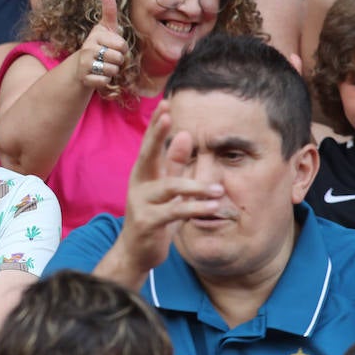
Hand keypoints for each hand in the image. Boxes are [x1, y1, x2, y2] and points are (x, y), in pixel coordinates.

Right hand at [78, 0, 128, 90]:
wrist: (80, 66)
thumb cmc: (98, 44)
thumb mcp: (105, 27)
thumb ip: (108, 9)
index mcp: (96, 34)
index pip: (122, 44)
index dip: (121, 48)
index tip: (112, 45)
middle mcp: (88, 47)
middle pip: (119, 57)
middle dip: (118, 60)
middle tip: (108, 57)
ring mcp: (85, 63)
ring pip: (113, 70)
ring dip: (112, 71)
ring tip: (103, 66)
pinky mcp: (85, 77)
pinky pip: (106, 81)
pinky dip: (105, 81)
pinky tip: (98, 75)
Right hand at [108, 104, 223, 281]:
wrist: (136, 251)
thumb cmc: (153, 215)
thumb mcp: (165, 187)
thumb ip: (174, 163)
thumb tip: (185, 134)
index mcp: (143, 172)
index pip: (149, 143)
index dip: (157, 124)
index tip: (165, 103)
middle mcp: (138, 183)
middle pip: (147, 154)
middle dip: (157, 134)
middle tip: (168, 116)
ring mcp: (141, 202)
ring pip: (169, 188)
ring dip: (195, 186)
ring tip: (218, 189)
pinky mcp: (148, 222)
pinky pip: (175, 212)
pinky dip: (195, 208)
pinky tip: (212, 206)